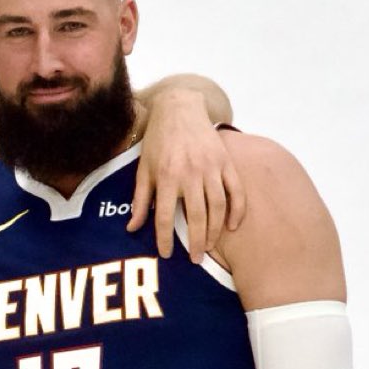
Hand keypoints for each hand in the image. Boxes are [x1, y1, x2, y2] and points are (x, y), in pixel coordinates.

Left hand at [129, 89, 244, 260]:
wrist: (180, 109)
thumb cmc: (158, 143)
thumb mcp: (143, 169)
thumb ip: (140, 200)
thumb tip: (131, 228)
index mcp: (166, 177)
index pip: (164, 216)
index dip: (165, 239)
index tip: (167, 254)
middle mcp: (190, 173)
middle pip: (195, 216)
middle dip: (195, 242)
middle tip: (195, 259)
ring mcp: (211, 168)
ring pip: (217, 207)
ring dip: (214, 231)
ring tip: (208, 247)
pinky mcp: (226, 162)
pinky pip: (236, 191)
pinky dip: (237, 210)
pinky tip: (232, 227)